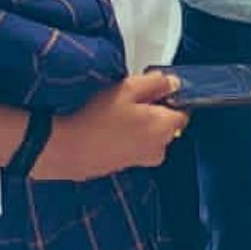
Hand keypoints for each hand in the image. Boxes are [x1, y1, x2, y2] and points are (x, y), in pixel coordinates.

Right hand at [33, 73, 186, 180]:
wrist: (67, 149)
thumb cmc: (98, 118)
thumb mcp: (129, 88)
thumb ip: (156, 83)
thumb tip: (173, 83)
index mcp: (165, 128)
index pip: (183, 111)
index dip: (169, 99)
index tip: (153, 91)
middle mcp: (160, 148)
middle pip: (166, 124)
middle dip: (153, 111)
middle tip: (129, 100)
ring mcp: (143, 160)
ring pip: (150, 135)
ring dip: (139, 124)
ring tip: (115, 115)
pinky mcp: (126, 166)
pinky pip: (135, 146)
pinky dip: (126, 137)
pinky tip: (108, 129)